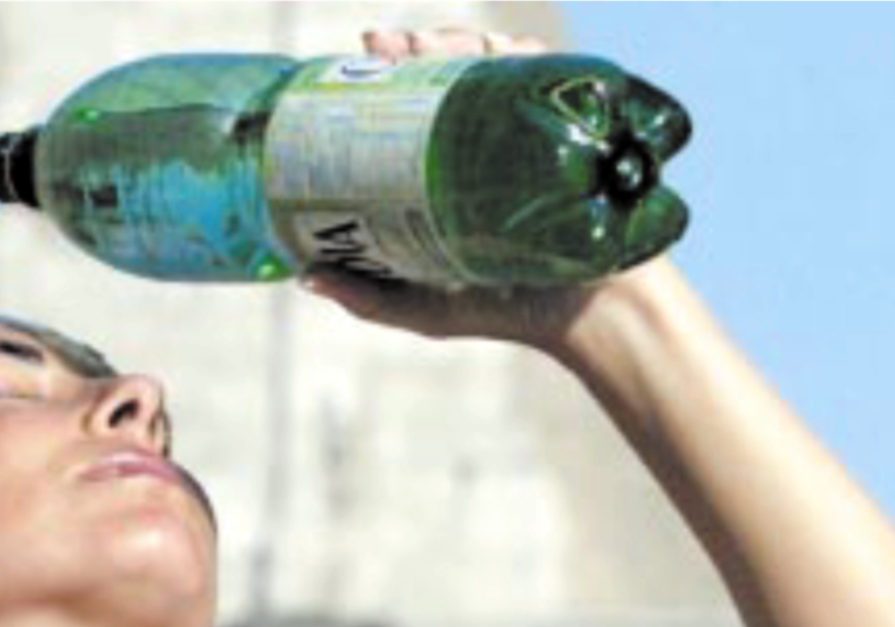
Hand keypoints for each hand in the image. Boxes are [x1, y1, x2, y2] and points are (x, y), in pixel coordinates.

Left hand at [300, 28, 661, 353]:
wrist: (588, 317)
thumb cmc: (506, 313)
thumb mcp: (424, 309)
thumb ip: (368, 297)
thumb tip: (305, 276)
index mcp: (451, 172)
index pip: (418, 110)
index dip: (390, 78)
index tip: (360, 62)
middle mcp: (491, 144)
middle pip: (452, 77)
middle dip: (419, 50)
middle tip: (385, 47)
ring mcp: (533, 132)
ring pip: (497, 66)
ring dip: (462, 42)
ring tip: (429, 44)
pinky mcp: (575, 129)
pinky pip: (551, 76)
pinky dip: (523, 55)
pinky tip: (498, 49)